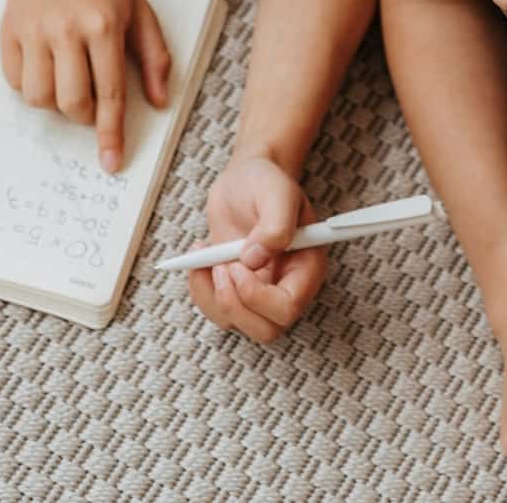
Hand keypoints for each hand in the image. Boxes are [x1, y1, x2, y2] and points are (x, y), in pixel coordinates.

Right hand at [0, 0, 170, 171]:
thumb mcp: (139, 10)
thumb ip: (154, 57)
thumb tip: (158, 102)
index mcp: (104, 26)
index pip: (110, 93)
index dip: (111, 133)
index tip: (112, 162)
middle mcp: (67, 31)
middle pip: (72, 103)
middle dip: (83, 116)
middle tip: (91, 100)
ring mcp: (34, 32)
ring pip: (40, 98)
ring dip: (55, 102)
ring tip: (67, 79)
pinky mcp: (9, 33)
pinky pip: (16, 82)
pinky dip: (31, 85)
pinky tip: (45, 64)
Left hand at [187, 155, 326, 342]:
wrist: (246, 178)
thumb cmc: (267, 182)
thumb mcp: (277, 192)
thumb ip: (275, 225)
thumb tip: (255, 259)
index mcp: (306, 267)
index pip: (288, 307)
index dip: (258, 296)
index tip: (237, 265)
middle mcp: (286, 286)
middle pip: (265, 329)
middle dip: (234, 304)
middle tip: (221, 267)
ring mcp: (259, 291)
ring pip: (236, 324)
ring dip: (212, 295)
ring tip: (206, 255)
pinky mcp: (235, 289)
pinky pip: (216, 310)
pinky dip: (200, 289)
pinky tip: (199, 259)